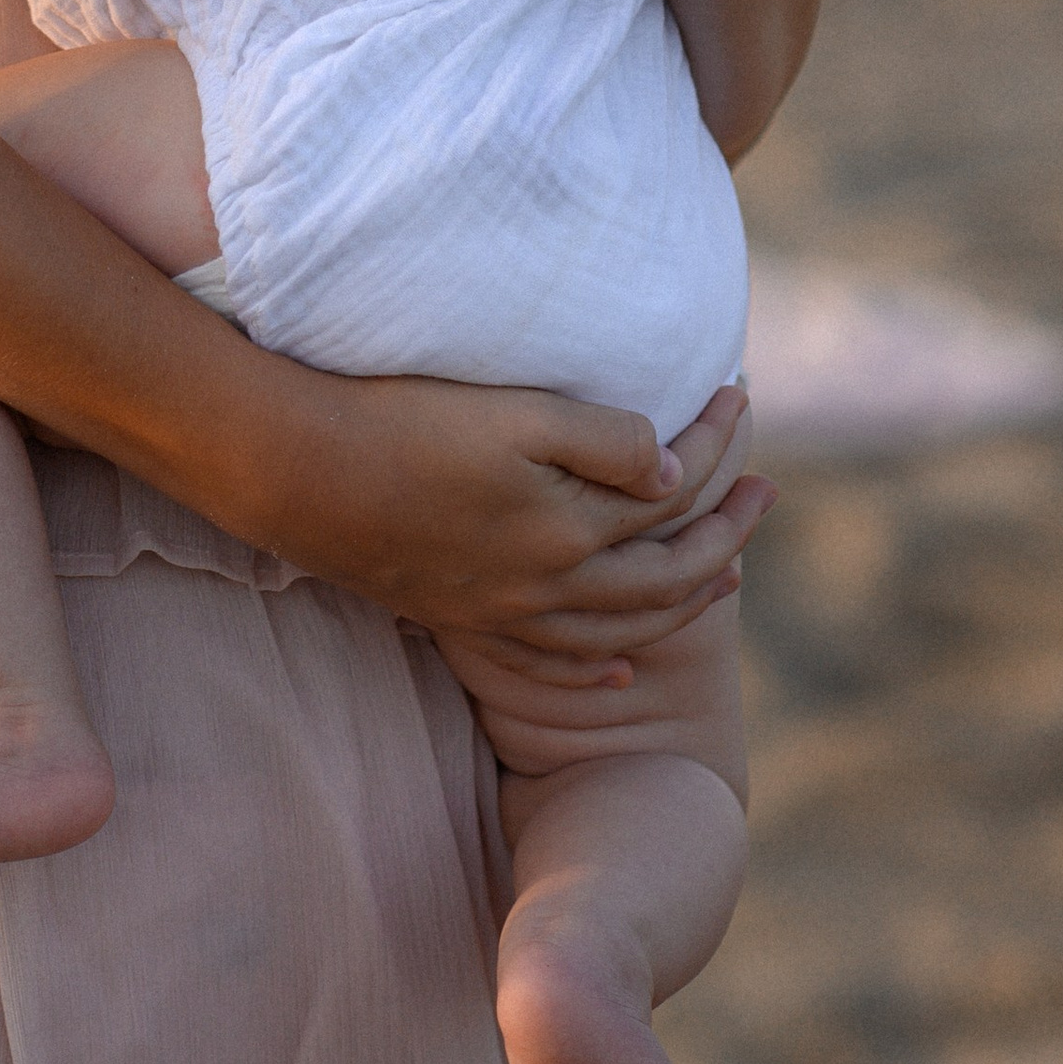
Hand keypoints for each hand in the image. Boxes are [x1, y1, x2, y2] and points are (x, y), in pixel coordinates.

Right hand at [259, 374, 771, 674]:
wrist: (296, 471)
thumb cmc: (404, 423)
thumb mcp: (513, 414)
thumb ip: (603, 441)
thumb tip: (677, 472)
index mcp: (570, 531)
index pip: (675, 497)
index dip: (718, 449)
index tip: (739, 398)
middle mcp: (547, 586)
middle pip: (665, 577)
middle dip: (726, 534)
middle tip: (766, 493)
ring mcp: (503, 609)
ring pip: (621, 625)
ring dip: (682, 599)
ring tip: (726, 571)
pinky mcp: (461, 614)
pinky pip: (551, 657)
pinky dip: (598, 664)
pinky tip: (619, 665)